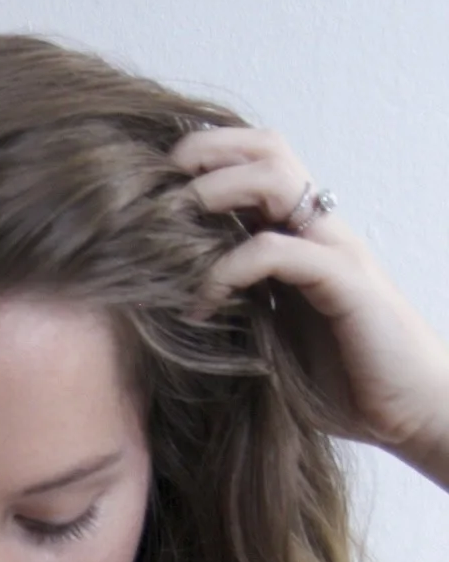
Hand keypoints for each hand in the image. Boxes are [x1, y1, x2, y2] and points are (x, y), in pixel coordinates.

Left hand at [172, 125, 448, 483]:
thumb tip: (166, 304)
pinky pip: (277, 252)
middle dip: (207, 151)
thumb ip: (238, 306)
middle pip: (268, 149)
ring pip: (277, 179)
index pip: (257, 164)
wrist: (410, 411)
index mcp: (302, 236)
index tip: (151, 185)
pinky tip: (199, 307)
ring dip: (217, 190)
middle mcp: (320, 230)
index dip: (207, 158)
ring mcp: (335, 250)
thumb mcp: (272, 336)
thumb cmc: (343, 380)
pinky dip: (227, 271)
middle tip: (155, 181)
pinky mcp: (344, 282)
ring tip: (171, 227)